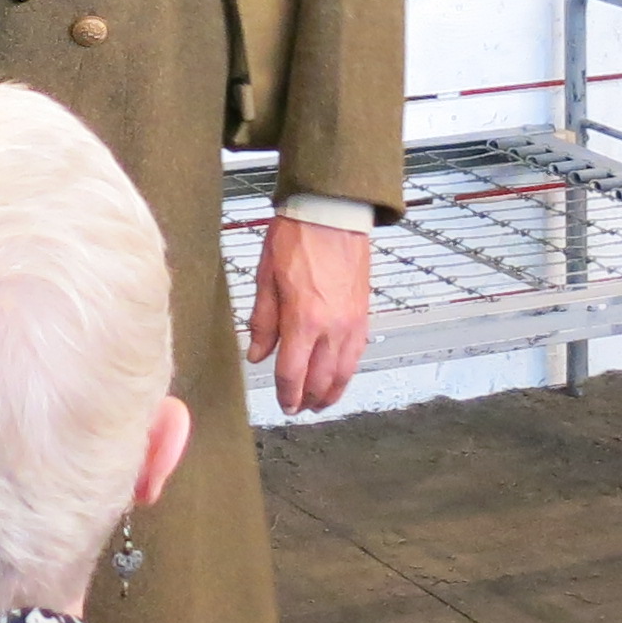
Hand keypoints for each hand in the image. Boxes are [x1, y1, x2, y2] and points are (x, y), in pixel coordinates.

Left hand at [247, 214, 372, 415]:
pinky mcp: (363, 314)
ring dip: (331, 393)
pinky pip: (357, 354)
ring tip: (319, 403)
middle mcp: (332, 328)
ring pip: (343, 372)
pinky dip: (347, 371)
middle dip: (307, 400)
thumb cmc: (296, 238)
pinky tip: (338, 375)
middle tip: (297, 408)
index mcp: (303, 320)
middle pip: (320, 380)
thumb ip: (263, 322)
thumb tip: (258, 355)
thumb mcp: (266, 278)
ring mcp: (352, 323)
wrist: (332, 214)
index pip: (292, 373)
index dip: (285, 394)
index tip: (282, 404)